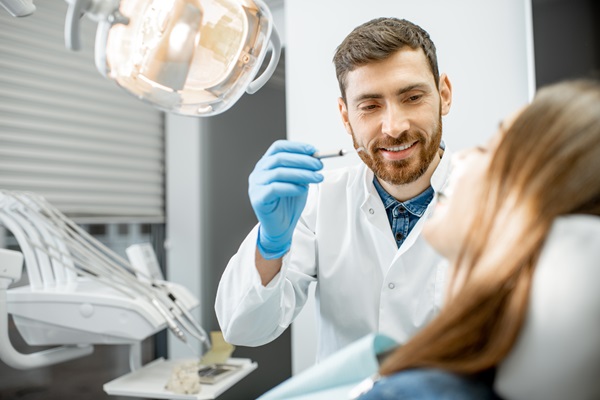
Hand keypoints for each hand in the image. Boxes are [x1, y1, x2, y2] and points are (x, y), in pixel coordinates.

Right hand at [249, 140, 323, 258]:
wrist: (281, 227)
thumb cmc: (288, 204)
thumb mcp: (298, 182)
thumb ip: (303, 169)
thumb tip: (316, 157)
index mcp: (266, 164)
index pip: (278, 147)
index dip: (296, 147)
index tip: (314, 150)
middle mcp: (258, 172)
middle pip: (279, 158)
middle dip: (302, 160)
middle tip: (319, 165)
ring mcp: (256, 185)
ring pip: (279, 172)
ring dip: (302, 174)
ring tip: (317, 178)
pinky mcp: (258, 199)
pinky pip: (275, 188)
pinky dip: (292, 187)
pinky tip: (303, 190)